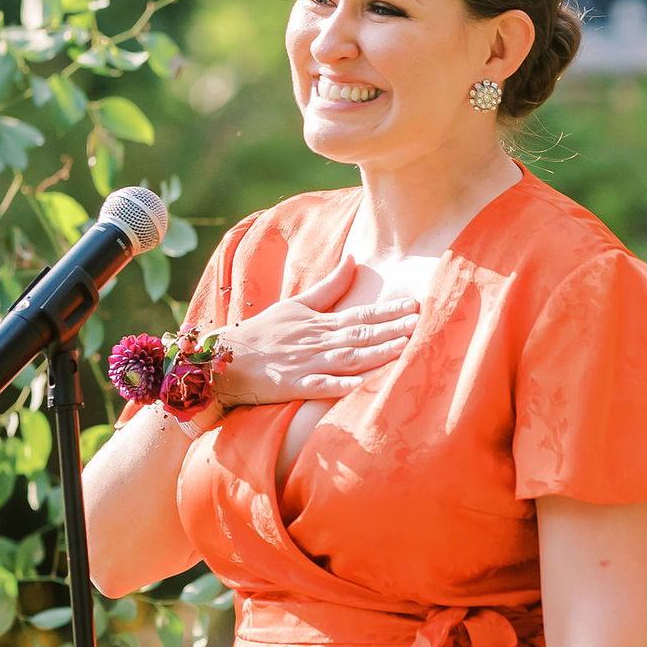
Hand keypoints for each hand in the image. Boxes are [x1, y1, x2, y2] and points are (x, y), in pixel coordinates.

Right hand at [214, 253, 417, 408]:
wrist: (226, 358)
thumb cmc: (264, 332)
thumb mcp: (296, 304)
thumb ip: (329, 286)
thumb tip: (354, 258)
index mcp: (320, 323)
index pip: (361, 314)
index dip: (389, 310)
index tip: (414, 304)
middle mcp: (318, 342)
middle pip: (360, 334)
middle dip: (392, 328)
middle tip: (420, 322)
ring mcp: (307, 364)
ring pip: (348, 358)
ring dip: (376, 353)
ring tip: (403, 347)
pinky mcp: (294, 386)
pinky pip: (322, 387)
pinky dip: (342, 385)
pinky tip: (363, 384)